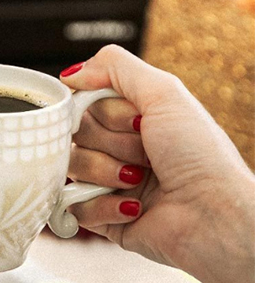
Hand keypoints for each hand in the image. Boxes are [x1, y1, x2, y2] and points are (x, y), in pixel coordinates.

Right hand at [61, 44, 254, 282]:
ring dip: (107, 173)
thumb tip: (69, 74)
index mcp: (131, 118)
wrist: (214, 215)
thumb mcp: (164, 92)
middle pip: (74, 133)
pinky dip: (103, 205)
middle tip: (147, 153)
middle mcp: (118, 147)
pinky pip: (72, 204)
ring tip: (140, 181)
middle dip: (111, 143)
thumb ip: (114, 66)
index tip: (136, 121)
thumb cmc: (200, 155)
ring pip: (71, 166)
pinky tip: (134, 208)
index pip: (84, 102)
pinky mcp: (100, 216)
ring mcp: (107, 181)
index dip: (104, 111)